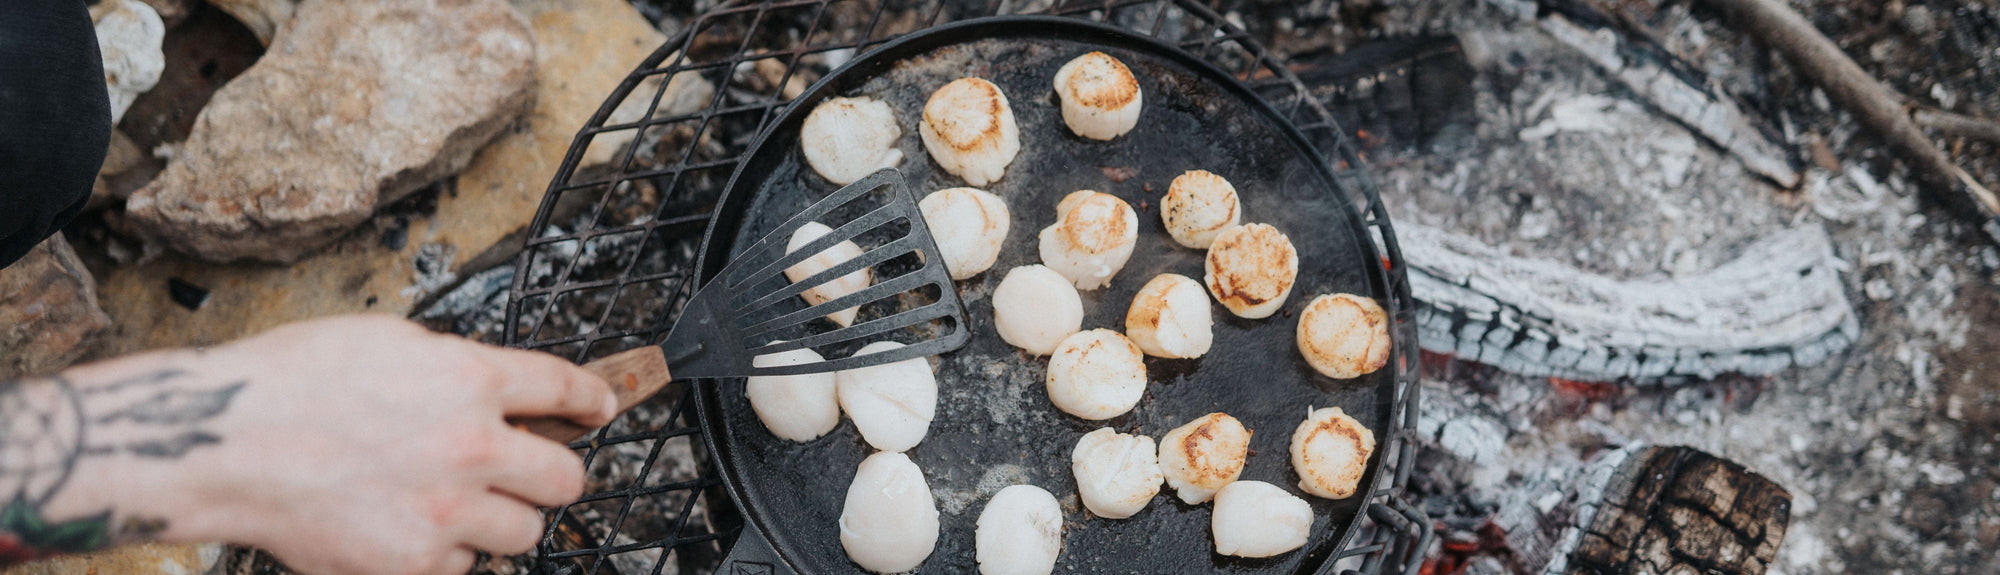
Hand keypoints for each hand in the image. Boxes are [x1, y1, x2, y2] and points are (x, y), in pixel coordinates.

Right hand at [59, 315, 616, 573]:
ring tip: (458, 504)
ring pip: (523, 532)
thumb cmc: (289, 382)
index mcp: (470, 380)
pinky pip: (465, 566)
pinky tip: (414, 529)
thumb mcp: (388, 341)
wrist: (220, 444)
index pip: (565, 388)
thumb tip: (490, 384)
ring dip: (502, 519)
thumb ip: (453, 366)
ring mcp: (446, 512)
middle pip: (566, 478)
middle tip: (532, 470)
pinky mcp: (414, 564)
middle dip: (554, 474)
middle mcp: (471, 447)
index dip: (592, 400)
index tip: (600, 407)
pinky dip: (449, 554)